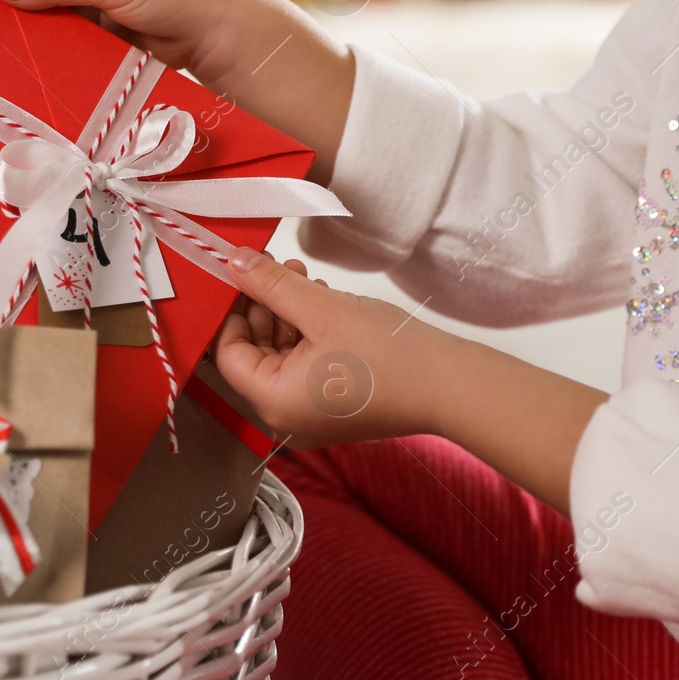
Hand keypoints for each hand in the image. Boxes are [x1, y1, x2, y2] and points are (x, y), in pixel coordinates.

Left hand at [213, 248, 461, 446]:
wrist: (450, 387)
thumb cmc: (389, 355)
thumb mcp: (321, 309)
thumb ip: (271, 285)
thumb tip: (234, 263)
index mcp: (273, 402)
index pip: (228, 353)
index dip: (231, 310)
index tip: (238, 275)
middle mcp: (286, 416)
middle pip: (254, 353)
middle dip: (263, 306)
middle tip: (274, 267)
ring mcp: (311, 413)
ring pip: (281, 355)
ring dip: (287, 314)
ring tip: (302, 278)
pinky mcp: (334, 405)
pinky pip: (305, 365)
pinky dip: (308, 333)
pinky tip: (323, 302)